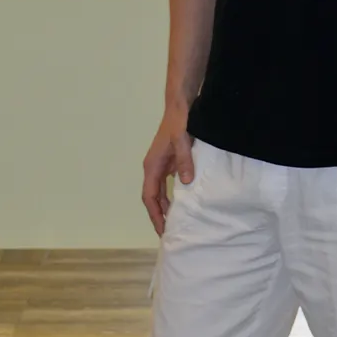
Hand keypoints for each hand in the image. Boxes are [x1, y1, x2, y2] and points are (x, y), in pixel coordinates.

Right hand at [142, 103, 193, 236]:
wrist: (180, 104)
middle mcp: (154, 167)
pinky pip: (170, 182)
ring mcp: (162, 163)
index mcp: (152, 166)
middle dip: (160, 215)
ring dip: (166, 205)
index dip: (155, 214)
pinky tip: (185, 201)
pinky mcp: (171, 160)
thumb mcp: (182, 140)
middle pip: (154, 197)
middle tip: (170, 233)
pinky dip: (174, 194)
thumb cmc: (179, 121)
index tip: (163, 230)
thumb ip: (184, 159)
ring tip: (176, 222)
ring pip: (161, 190)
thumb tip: (186, 182)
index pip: (149, 197)